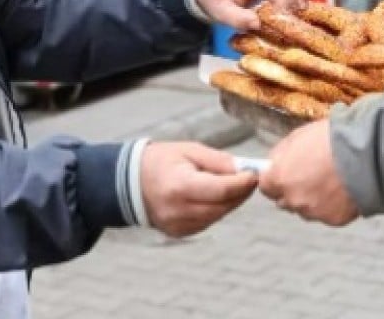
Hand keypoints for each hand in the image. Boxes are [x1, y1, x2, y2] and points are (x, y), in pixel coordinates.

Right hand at [140, 142, 257, 236]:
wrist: (129, 182)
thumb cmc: (161, 161)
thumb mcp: (189, 150)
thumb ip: (218, 161)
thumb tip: (244, 168)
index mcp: (180, 186)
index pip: (221, 189)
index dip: (242, 182)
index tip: (254, 173)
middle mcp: (178, 210)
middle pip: (223, 206)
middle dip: (240, 192)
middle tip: (251, 178)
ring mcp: (178, 225)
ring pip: (218, 215)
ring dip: (230, 201)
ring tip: (234, 184)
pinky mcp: (179, 232)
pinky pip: (207, 221)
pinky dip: (216, 209)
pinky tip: (214, 196)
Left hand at [258, 120, 358, 225]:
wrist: (366, 155)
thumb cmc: (332, 140)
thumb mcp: (298, 136)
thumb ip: (281, 154)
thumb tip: (273, 163)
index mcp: (279, 178)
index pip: (266, 186)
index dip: (275, 178)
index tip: (284, 173)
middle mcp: (292, 199)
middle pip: (284, 201)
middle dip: (292, 190)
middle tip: (310, 176)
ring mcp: (313, 212)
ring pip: (305, 209)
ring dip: (311, 199)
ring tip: (329, 182)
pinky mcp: (333, 220)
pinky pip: (326, 214)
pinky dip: (331, 205)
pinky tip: (342, 190)